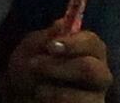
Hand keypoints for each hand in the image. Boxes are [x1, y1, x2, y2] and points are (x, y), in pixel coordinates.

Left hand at [0, 23, 114, 98]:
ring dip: (54, 91)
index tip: (51, 46)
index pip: (92, 42)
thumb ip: (46, 37)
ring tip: (38, 90)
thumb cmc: (31, 69)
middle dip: (60, 67)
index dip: (74, 43)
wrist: (21, 95)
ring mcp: (94, 97)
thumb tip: (61, 24)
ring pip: (82, 97)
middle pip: (91, 70)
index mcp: (89, 50)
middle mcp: (99, 74)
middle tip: (35, 66)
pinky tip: (44, 100)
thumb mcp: (31, 49)